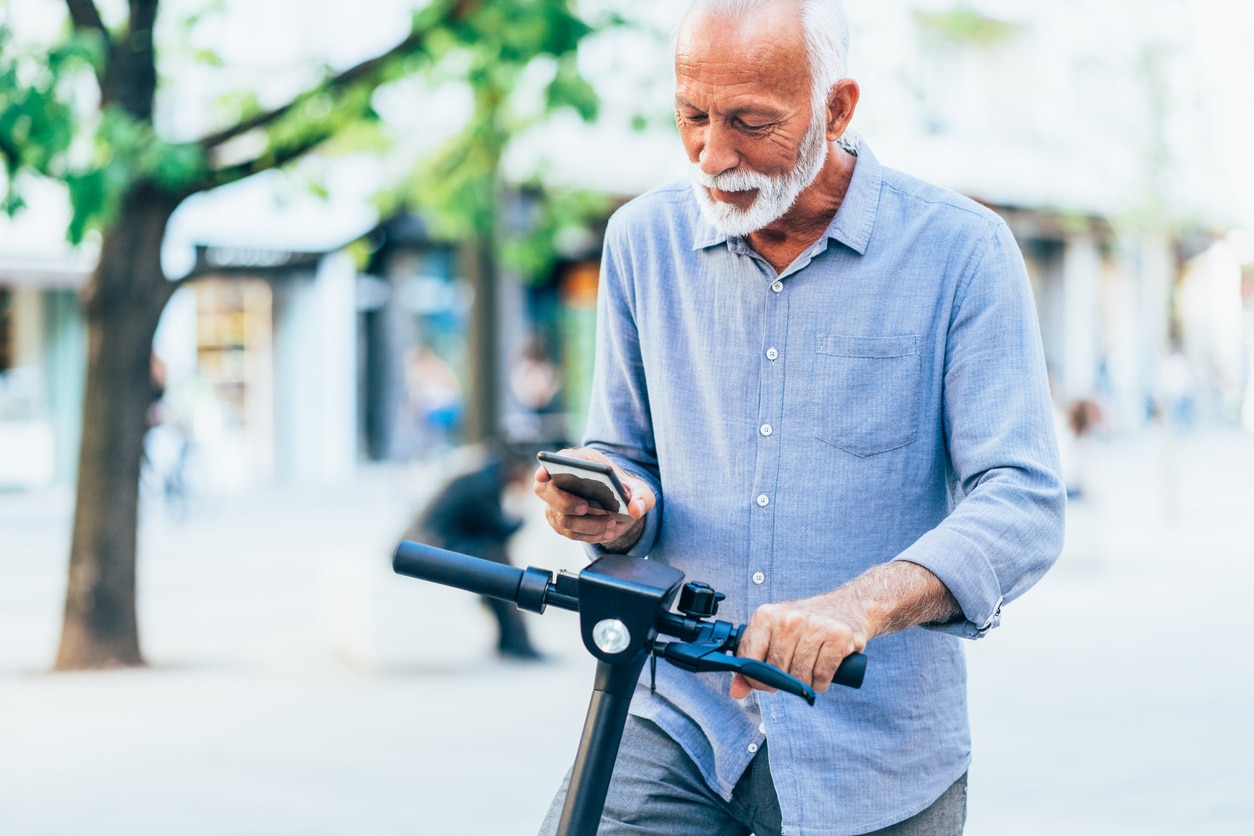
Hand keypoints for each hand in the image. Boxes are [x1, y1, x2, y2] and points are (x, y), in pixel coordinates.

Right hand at [533, 447, 654, 549]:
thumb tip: (635, 510)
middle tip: (585, 507)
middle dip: (566, 502)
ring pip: (562, 518)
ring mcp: (556, 503)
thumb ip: (642, 498)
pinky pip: (570, 533)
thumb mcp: (640, 491)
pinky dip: (589, 535)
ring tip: (610, 523)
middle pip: (546, 491)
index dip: (546, 467)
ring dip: (588, 524)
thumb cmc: (624, 490)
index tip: (544, 474)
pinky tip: (605, 531)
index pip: (554, 460)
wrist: (621, 506)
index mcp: (577, 461)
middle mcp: (560, 481)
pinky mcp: (560, 521)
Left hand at [731, 591, 868, 698]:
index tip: (764, 682)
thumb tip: (737, 692)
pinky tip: (822, 672)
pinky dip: (821, 683)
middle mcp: (789, 618)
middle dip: (783, 681)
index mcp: (766, 616)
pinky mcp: (838, 637)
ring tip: (808, 670)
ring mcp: (815, 626)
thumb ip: (752, 662)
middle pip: (777, 670)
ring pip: (800, 676)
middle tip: (791, 674)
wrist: (847, 606)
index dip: (756, 678)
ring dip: (804, 684)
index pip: (750, 659)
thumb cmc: (805, 624)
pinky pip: (822, 676)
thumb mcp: (773, 634)